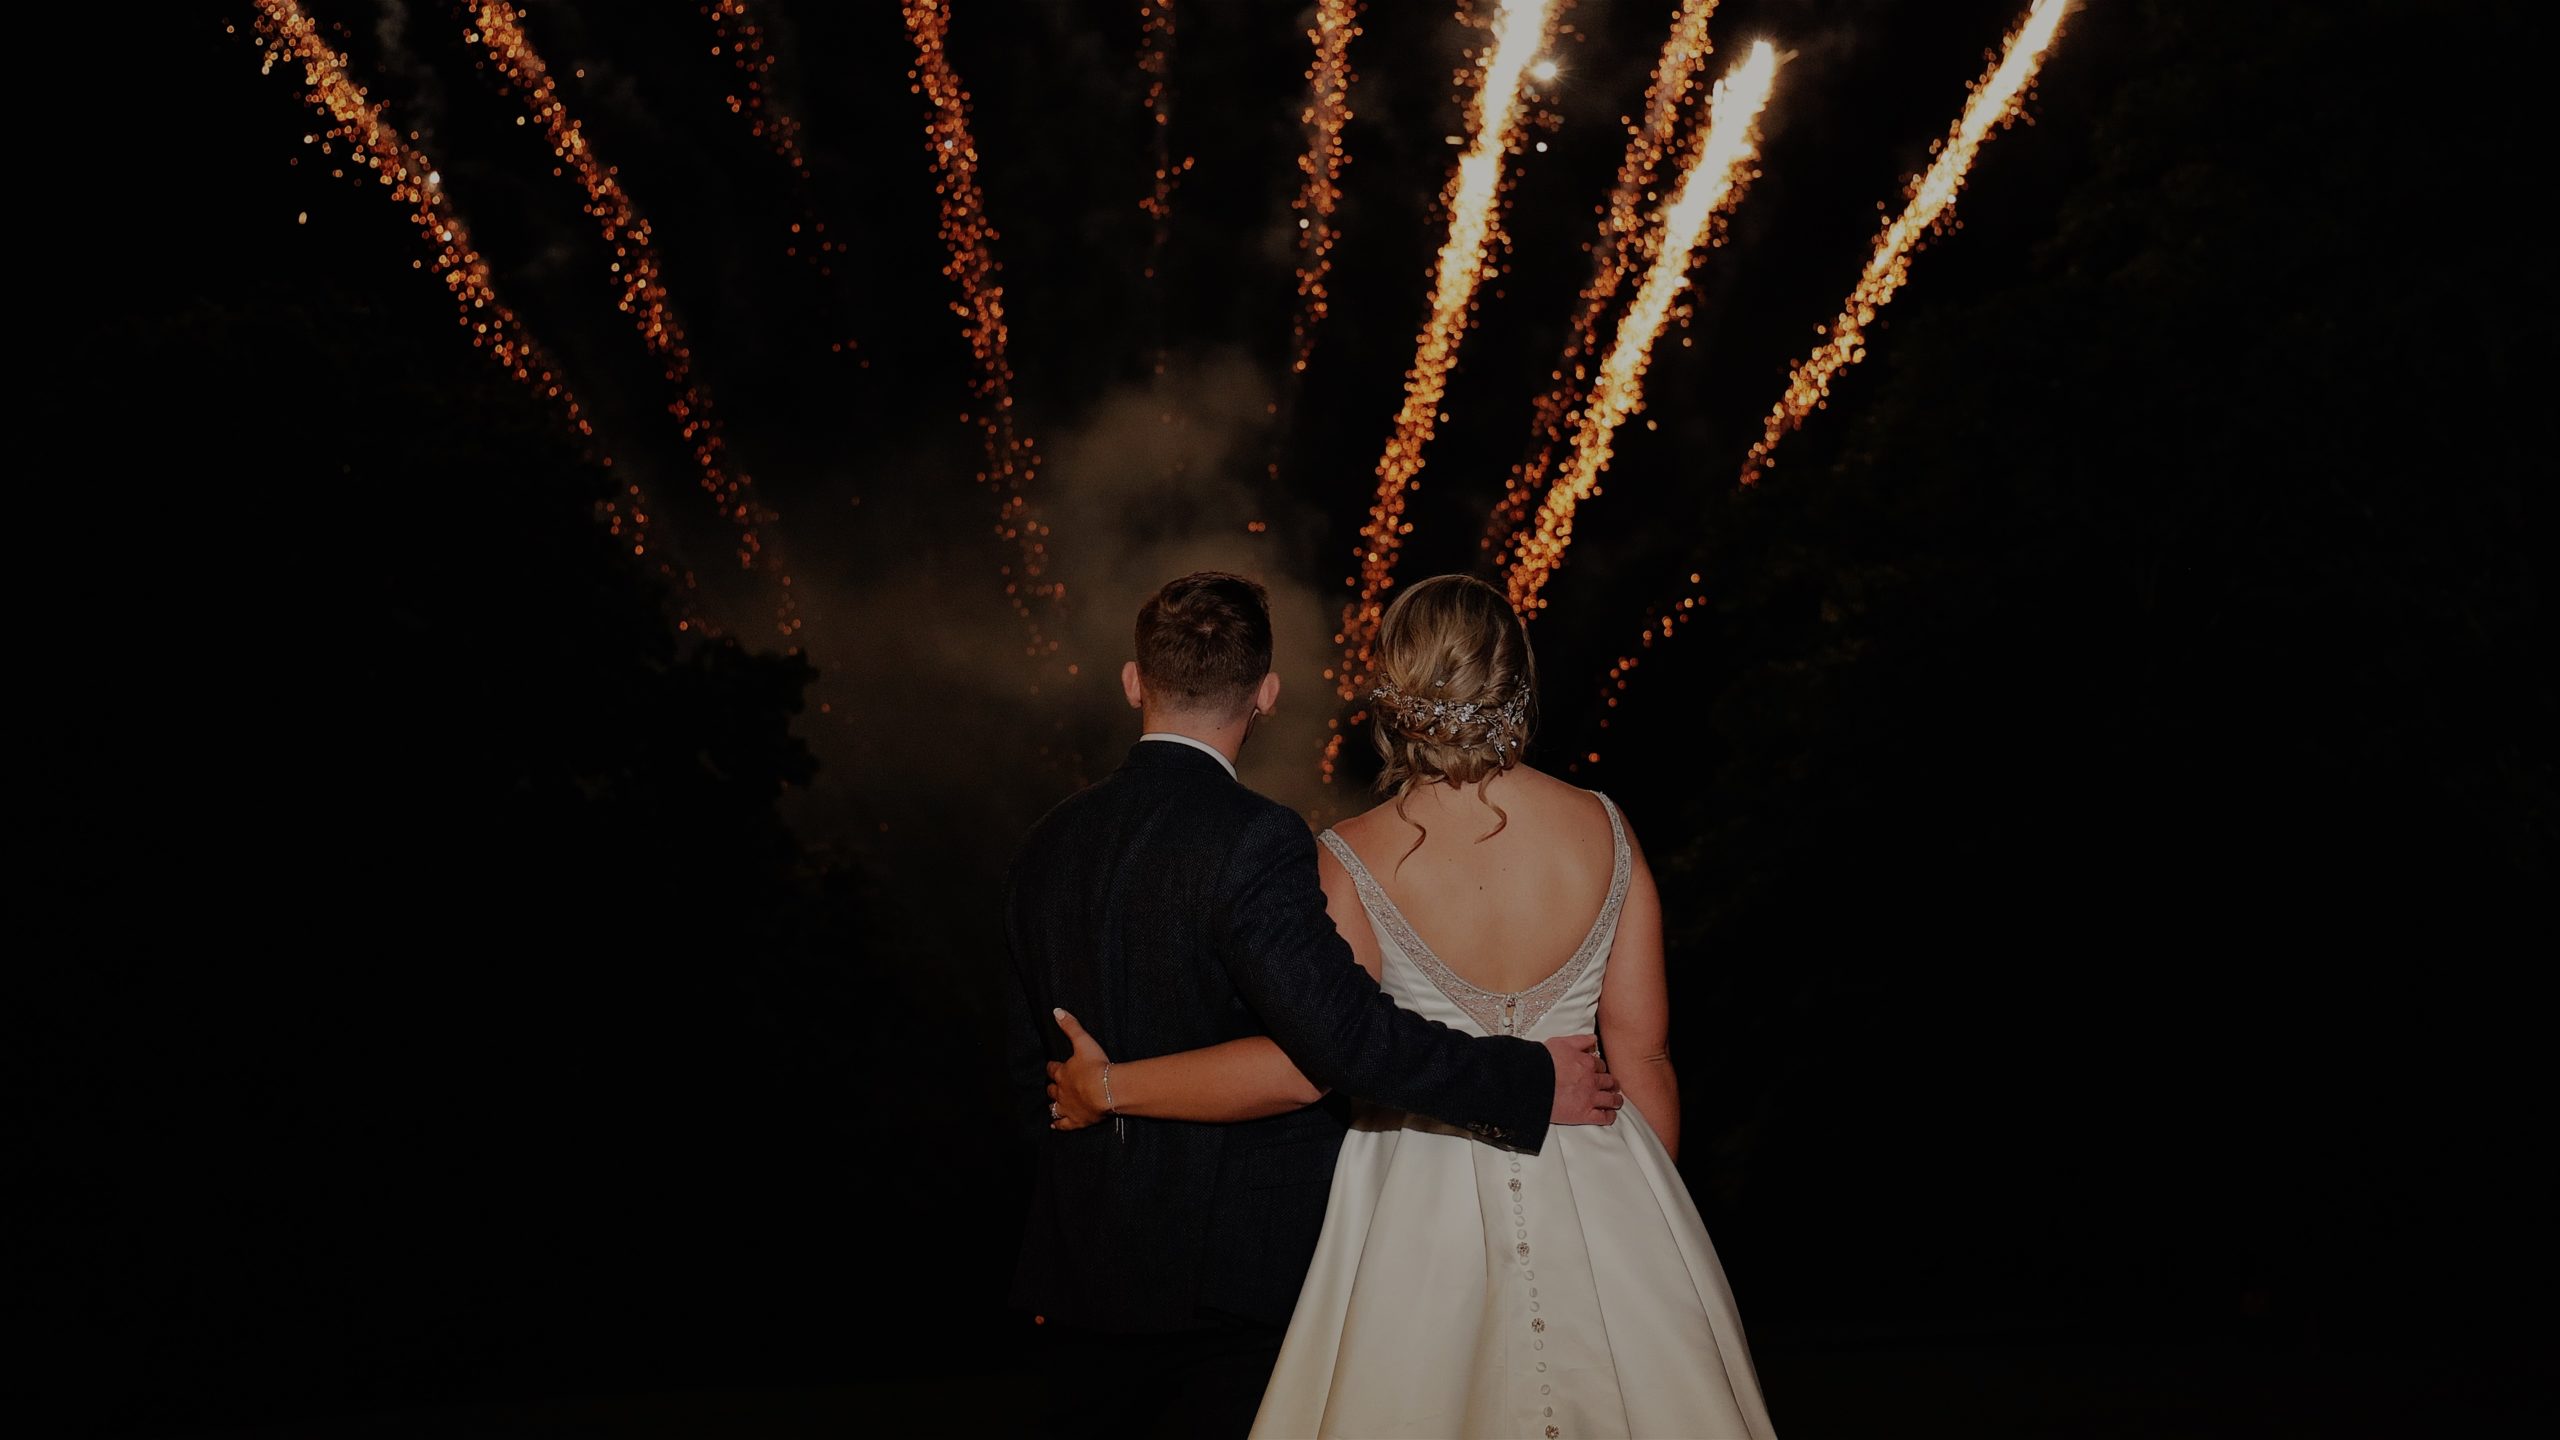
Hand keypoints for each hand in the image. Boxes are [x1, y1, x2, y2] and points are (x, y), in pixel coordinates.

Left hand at [1044, 1008, 1113, 1130]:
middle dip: (1052, 1087)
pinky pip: (1063, 1124)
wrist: (1105, 1090)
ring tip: (1053, 1104)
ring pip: (1054, 1107)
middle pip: (1052, 1089)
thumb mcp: (1083, 1042)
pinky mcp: (1076, 1120)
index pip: (1052, 1069)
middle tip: (1055, 1086)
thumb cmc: (1096, 1066)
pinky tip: (1054, 1125)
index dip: (1053, 1067)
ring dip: (1053, 1105)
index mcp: (1062, 1072)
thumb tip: (1056, 1011)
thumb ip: (1071, 1026)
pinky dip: (1058, 1124)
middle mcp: (1061, 1091)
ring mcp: (1067, 1107)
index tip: (1053, 1066)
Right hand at [1543, 1034, 1621, 1125]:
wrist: (1531, 1082)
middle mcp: (1591, 1080)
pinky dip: (1609, 1116)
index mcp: (1586, 1063)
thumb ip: (1580, 1040)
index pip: (1601, 1066)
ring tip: (1616, 1100)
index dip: (1600, 1069)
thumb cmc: (1542, 1062)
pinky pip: (1603, 1117)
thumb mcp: (1561, 1042)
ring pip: (1610, 1099)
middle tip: (1612, 1086)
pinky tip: (1610, 1115)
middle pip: (1609, 1082)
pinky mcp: (1584, 1114)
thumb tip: (1593, 1038)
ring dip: (1615, 1099)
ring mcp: (1589, 1098)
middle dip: (1611, 1083)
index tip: (1599, 1072)